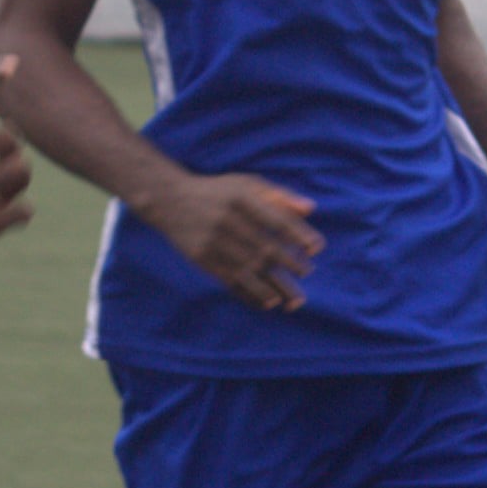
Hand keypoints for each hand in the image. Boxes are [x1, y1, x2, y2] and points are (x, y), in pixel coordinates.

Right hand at [143, 169, 324, 311]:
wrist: (170, 199)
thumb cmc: (218, 191)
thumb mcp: (246, 184)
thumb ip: (279, 196)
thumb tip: (310, 209)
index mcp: (241, 198)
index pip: (275, 219)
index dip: (298, 235)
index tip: (316, 248)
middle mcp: (227, 219)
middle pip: (264, 248)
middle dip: (289, 264)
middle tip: (306, 273)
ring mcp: (213, 241)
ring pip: (249, 269)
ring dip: (273, 287)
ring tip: (293, 300)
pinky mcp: (202, 258)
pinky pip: (230, 281)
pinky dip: (250, 294)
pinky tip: (267, 302)